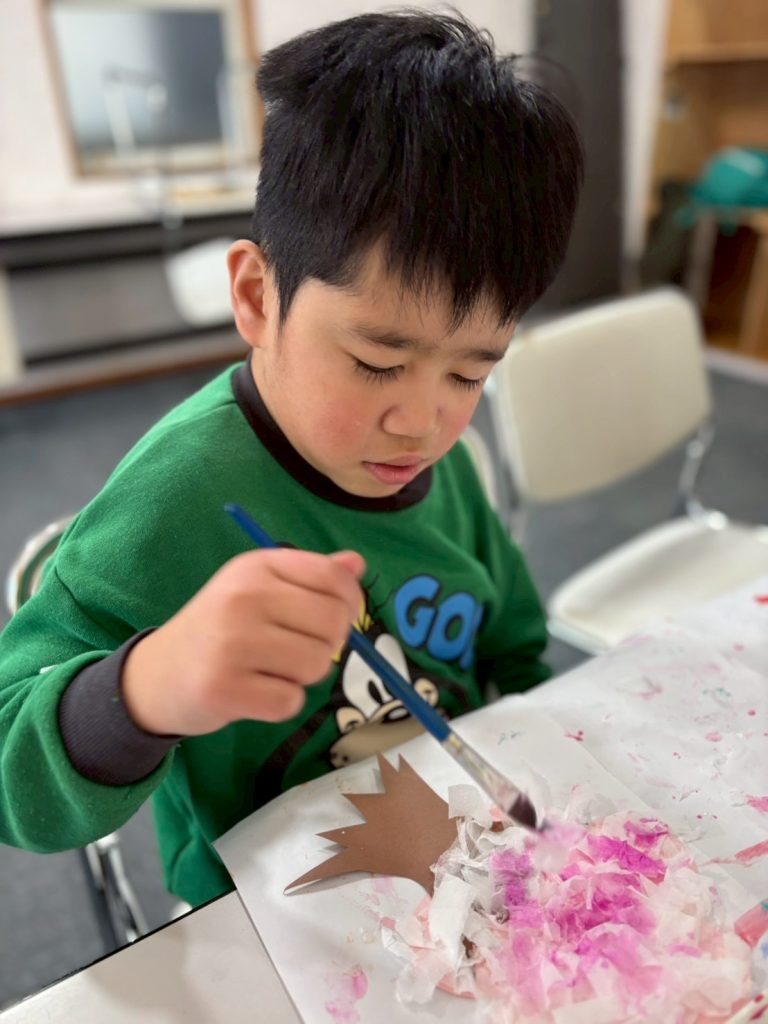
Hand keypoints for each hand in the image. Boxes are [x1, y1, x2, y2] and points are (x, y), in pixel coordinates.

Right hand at [121, 548, 364, 735]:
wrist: (157, 675)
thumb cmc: (220, 629)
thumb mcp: (258, 589)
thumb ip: (309, 577)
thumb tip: (357, 565)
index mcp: (257, 566)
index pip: (333, 577)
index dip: (349, 603)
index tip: (336, 618)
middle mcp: (244, 597)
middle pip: (333, 623)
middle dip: (327, 645)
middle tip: (295, 650)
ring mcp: (231, 642)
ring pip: (317, 664)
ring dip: (303, 677)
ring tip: (270, 670)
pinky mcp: (224, 688)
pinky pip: (290, 701)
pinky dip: (281, 704)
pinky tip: (255, 692)